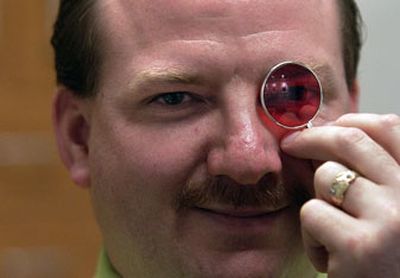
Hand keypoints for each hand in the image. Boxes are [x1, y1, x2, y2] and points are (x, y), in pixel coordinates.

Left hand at [281, 113, 399, 277]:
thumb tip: (327, 135)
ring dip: (317, 202)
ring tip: (333, 233)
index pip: (389, 128)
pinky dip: (310, 236)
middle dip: (311, 138)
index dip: (350, 121)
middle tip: (291, 144)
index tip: (326, 126)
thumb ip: (374, 176)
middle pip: (350, 141)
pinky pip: (311, 214)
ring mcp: (389, 219)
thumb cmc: (384, 259)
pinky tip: (331, 258)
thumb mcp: (392, 210)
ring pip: (324, 177)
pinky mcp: (359, 246)